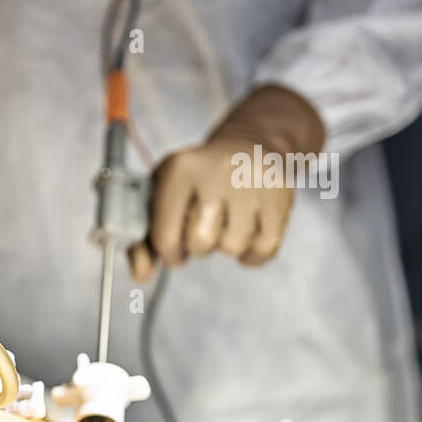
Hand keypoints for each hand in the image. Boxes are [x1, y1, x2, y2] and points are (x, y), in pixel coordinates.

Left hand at [129, 85, 325, 280]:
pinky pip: (264, 249)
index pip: (165, 234)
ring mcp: (253, 184)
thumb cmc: (197, 179)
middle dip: (197, 246)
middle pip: (200, 242)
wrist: (248, 145)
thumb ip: (142, 239)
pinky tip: (245, 235)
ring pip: (232, 247)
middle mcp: (217, 171)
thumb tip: (141, 276)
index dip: (168, 252)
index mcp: (179, 169)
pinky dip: (251, 253)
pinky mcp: (281, 197)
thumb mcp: (162, 195)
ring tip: (224, 225)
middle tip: (201, 230)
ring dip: (225, 246)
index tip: (173, 249)